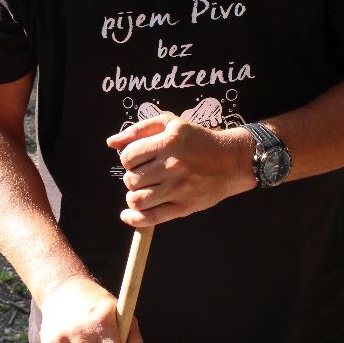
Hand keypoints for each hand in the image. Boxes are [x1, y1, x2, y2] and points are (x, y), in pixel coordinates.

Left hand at [107, 113, 254, 226]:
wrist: (232, 160)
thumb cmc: (197, 140)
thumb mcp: (170, 123)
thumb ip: (138, 130)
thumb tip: (111, 142)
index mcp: (168, 142)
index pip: (128, 156)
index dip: (128, 159)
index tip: (138, 160)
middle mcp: (173, 166)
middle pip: (131, 179)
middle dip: (132, 177)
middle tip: (144, 174)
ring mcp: (179, 188)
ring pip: (137, 200)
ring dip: (133, 196)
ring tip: (142, 190)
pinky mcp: (185, 206)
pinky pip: (151, 218)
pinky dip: (134, 219)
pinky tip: (128, 215)